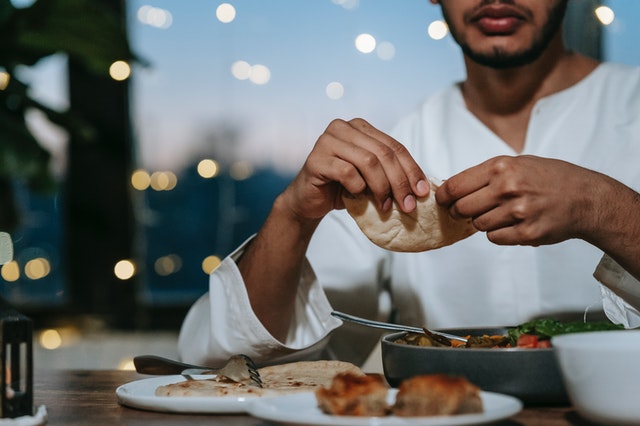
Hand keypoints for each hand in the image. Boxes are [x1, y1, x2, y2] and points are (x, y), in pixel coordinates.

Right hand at [281, 118, 429, 221]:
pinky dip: (358, 187)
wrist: (308, 201)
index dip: (411, 169)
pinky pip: (347, 172)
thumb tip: (422, 186)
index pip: (394, 146)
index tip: (423, 191)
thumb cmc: (341, 188)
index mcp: (359, 127)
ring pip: (368, 161)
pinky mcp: (316, 159)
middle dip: (400, 181)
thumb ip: (390, 172)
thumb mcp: (371, 177)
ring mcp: (327, 141)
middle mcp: (343, 127)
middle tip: (408, 205)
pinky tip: (358, 197)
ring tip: (385, 207)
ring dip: (382, 187)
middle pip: (383, 153)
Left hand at [435, 155, 601, 245]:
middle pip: (461, 208)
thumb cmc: (548, 178)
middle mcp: (508, 188)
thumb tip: (450, 190)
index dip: (444, 196)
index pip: (455, 186)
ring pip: (478, 225)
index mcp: (501, 167)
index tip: (442, 200)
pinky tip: (513, 223)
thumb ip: (485, 175)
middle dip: (460, 211)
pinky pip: (494, 238)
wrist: (585, 197)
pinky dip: (498, 233)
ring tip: (502, 213)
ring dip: (483, 222)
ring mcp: (518, 212)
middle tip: (467, 211)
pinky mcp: (526, 234)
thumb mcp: (516, 164)